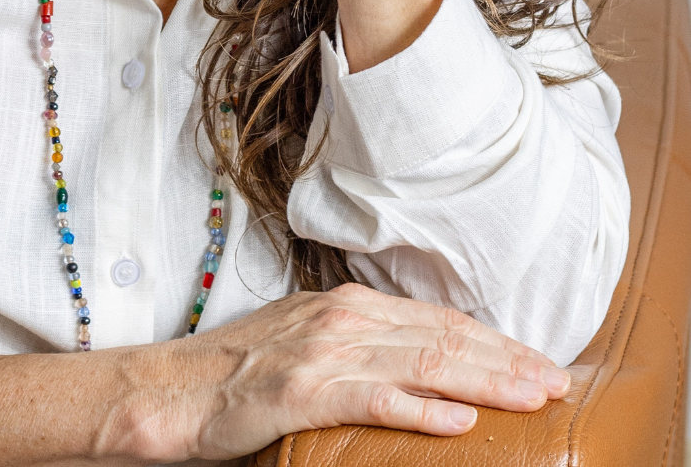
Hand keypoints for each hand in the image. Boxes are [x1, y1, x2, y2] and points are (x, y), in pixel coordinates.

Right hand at [120, 284, 571, 461]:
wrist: (172, 389)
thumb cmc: (239, 372)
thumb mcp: (307, 341)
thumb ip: (360, 343)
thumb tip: (420, 359)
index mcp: (346, 305)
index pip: (438, 321)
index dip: (494, 341)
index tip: (539, 360)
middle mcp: (342, 319)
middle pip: (441, 337)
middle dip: (506, 360)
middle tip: (556, 381)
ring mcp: (323, 353)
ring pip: (421, 364)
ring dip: (483, 382)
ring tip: (530, 398)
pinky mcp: (303, 391)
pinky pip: (373, 400)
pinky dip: (420, 411)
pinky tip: (457, 423)